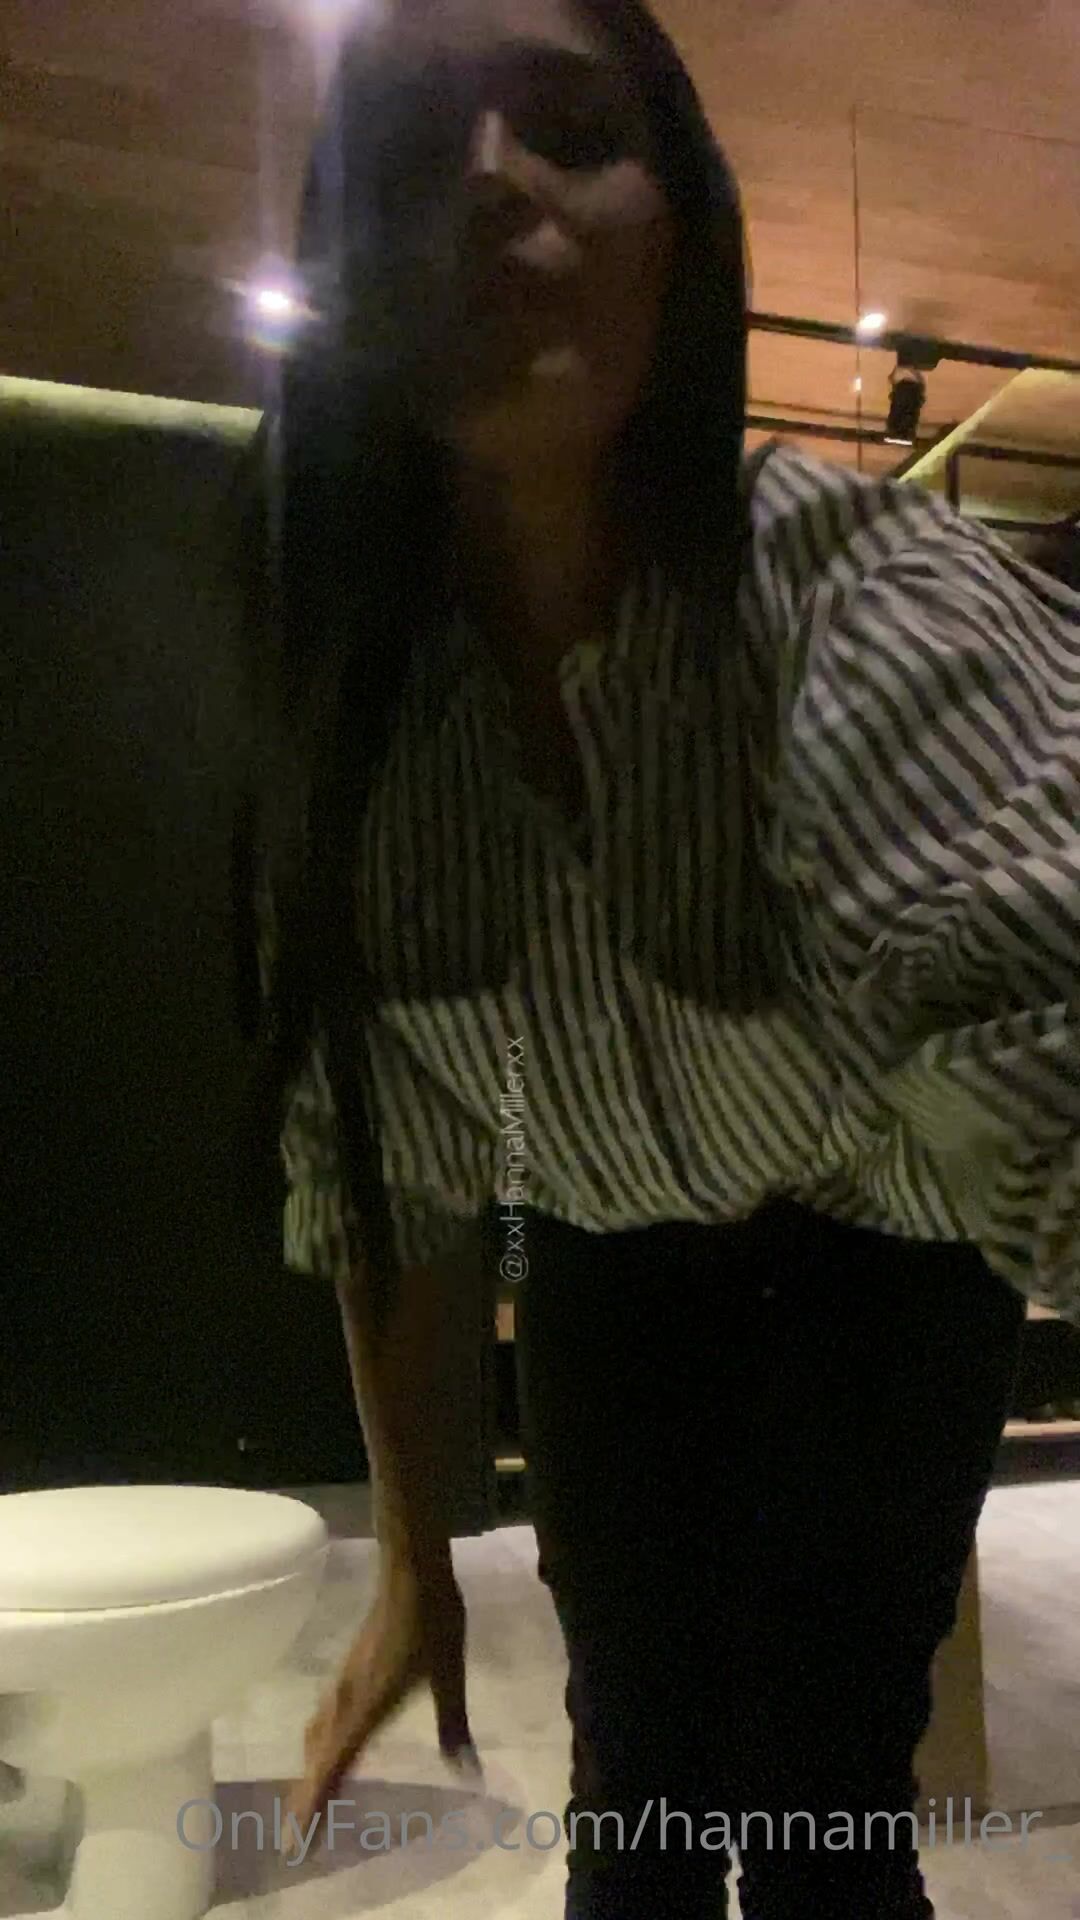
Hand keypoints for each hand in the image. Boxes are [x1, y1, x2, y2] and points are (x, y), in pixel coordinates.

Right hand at [283, 1553, 479, 1852]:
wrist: (411, 1572)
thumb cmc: (432, 1624)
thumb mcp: (449, 1677)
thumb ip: (454, 1725)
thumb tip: (468, 1773)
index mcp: (366, 1707)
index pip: (333, 1765)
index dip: (312, 1805)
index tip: (294, 1842)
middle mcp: (346, 1700)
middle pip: (316, 1758)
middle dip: (304, 1798)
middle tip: (294, 1838)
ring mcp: (343, 1683)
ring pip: (317, 1738)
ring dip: (311, 1771)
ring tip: (309, 1801)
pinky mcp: (348, 1671)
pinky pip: (325, 1720)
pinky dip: (321, 1747)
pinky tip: (334, 1750)